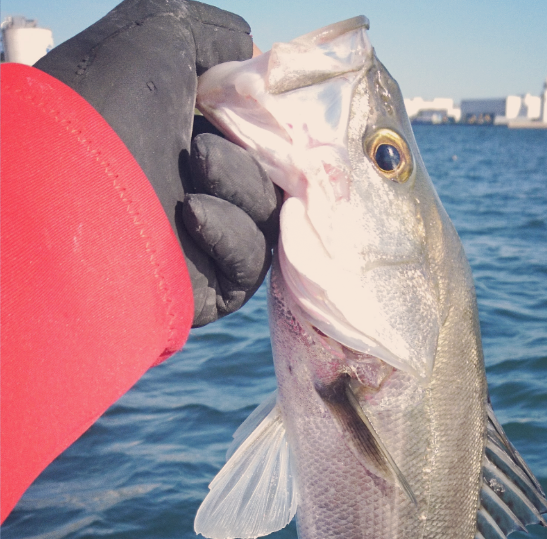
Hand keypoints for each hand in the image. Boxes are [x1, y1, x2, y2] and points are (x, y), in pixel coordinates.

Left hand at [36, 0, 277, 325]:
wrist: (66, 191)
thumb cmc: (104, 108)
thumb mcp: (154, 34)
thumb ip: (212, 34)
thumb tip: (250, 53)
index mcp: (186, 137)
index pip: (257, 137)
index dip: (268, 124)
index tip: (262, 109)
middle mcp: (197, 188)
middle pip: (271, 178)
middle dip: (249, 157)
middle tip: (206, 148)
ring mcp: (206, 240)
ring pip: (267, 218)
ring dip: (240, 187)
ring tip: (194, 172)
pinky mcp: (211, 286)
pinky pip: (251, 262)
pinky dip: (231, 234)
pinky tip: (192, 215)